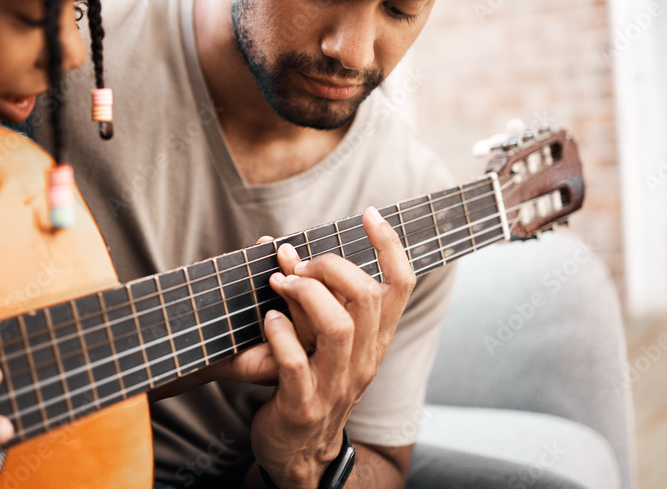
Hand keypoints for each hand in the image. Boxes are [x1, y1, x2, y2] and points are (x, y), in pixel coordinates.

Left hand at [250, 207, 413, 488]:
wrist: (298, 454)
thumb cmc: (310, 383)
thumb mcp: (329, 343)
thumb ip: (321, 301)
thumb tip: (292, 250)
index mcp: (375, 340)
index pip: (400, 286)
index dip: (390, 245)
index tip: (370, 213)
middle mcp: (364, 360)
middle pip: (365, 297)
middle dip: (329, 266)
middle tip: (296, 264)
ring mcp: (336, 385)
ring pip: (338, 326)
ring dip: (304, 295)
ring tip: (278, 284)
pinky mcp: (303, 405)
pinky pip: (295, 362)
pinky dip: (279, 334)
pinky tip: (267, 319)